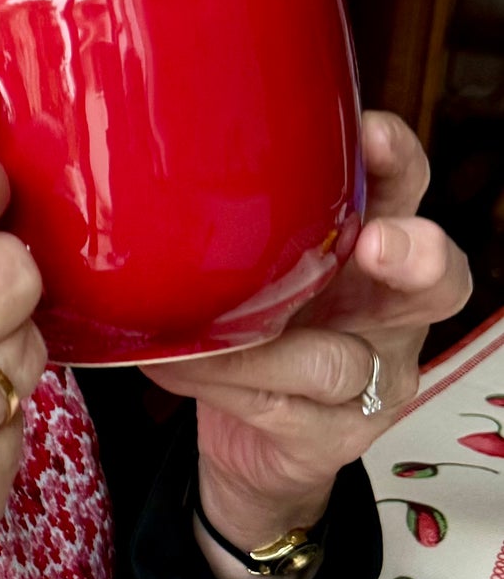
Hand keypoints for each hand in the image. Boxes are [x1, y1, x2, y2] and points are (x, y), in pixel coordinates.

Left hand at [141, 111, 471, 555]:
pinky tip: (174, 365)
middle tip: (375, 243)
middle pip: (438, 278)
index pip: (406, 190)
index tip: (368, 135)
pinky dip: (221, 383)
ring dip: (253, 346)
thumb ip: (237, 229)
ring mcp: (375, 380)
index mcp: (374, 246)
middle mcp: (393, 312)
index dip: (397, 162)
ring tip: (191, 335)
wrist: (253, 443)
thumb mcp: (254, 269)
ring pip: (337, 361)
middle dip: (413, 253)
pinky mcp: (339, 437)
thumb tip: (141, 178)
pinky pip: (282, 408)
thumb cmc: (256, 330)